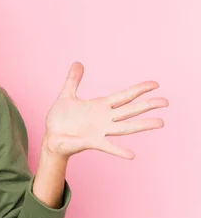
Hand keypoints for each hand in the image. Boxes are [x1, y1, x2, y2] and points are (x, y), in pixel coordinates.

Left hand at [43, 62, 168, 159]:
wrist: (50, 137)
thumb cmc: (60, 119)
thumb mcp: (66, 95)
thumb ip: (73, 80)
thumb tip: (77, 62)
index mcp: (100, 106)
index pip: (124, 96)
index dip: (139, 89)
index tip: (155, 84)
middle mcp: (104, 118)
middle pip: (130, 110)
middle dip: (147, 105)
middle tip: (166, 101)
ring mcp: (100, 130)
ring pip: (125, 127)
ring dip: (142, 125)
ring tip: (160, 123)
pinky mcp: (92, 142)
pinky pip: (108, 147)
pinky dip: (119, 151)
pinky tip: (132, 155)